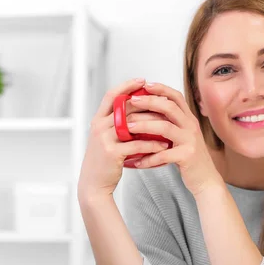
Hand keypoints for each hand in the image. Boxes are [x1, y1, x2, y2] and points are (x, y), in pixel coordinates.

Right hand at [77, 78, 171, 201]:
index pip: (111, 95)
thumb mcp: (106, 138)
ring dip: (154, 123)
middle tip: (164, 101)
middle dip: (147, 102)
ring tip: (169, 123)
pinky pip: (137, 144)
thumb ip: (116, 124)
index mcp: (98, 120)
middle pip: (125, 106)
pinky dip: (152, 144)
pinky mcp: (112, 153)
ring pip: (134, 124)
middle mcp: (99, 126)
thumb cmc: (104, 161)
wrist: (94, 184)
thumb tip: (136, 110)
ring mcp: (105, 139)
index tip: (142, 80)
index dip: (126, 86)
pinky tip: (163, 145)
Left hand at [127, 82, 222, 195]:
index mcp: (188, 119)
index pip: (176, 97)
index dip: (161, 89)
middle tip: (132, 101)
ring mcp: (190, 141)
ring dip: (144, 126)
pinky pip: (164, 154)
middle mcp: (191, 126)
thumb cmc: (189, 158)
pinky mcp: (187, 156)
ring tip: (128, 127)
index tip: (145, 84)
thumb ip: (169, 124)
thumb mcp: (182, 136)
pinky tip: (137, 161)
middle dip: (149, 102)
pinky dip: (149, 157)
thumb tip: (146, 114)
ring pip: (165, 127)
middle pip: (169, 107)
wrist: (205, 179)